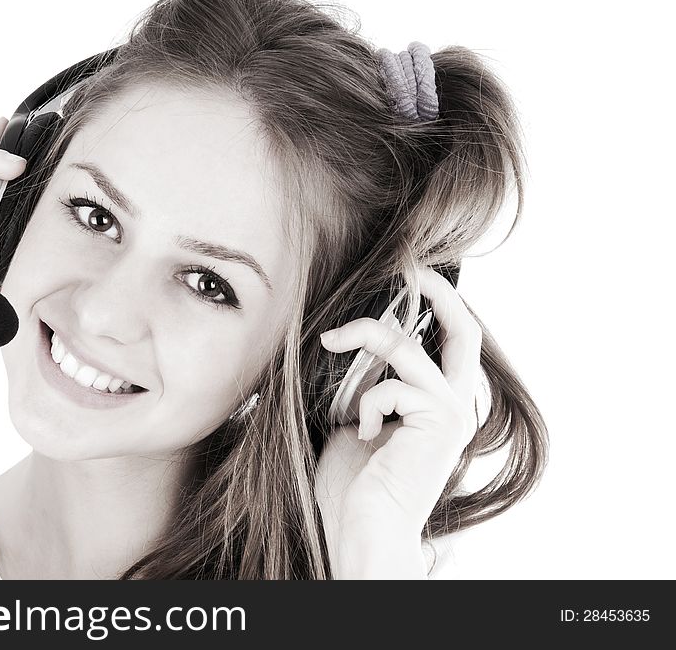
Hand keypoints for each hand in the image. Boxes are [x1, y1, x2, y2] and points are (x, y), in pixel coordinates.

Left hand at [315, 266, 481, 577]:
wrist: (362, 531)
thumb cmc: (354, 487)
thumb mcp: (354, 421)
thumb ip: (364, 386)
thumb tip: (343, 345)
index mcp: (437, 404)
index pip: (450, 342)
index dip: (435, 305)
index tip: (405, 277)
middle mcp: (455, 407)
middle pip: (466, 331)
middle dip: (437, 291)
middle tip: (409, 266)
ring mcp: (450, 416)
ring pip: (410, 348)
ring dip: (365, 336)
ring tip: (331, 340)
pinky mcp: (439, 424)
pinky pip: (393, 385)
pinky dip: (365, 401)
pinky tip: (358, 432)